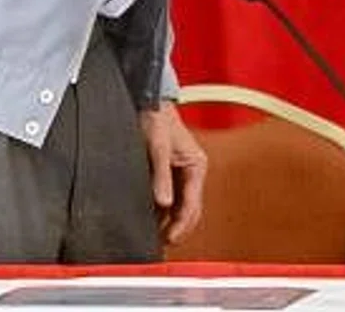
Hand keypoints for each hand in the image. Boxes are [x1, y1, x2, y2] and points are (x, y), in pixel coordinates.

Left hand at [140, 102, 206, 244]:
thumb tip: (163, 204)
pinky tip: (151, 220)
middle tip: (163, 244)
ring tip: (156, 238)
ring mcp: (181, 172)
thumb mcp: (158, 147)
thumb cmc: (156, 117)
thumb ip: (161, 175)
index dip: (182, 225)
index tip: (171, 240)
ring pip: (180, 205)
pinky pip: (169, 198)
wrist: (148, 100)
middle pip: (190, 209)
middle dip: (179, 228)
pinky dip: (162, 211)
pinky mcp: (168, 172)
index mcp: (196, 165)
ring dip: (170, 221)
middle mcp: (192, 171)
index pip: (192, 204)